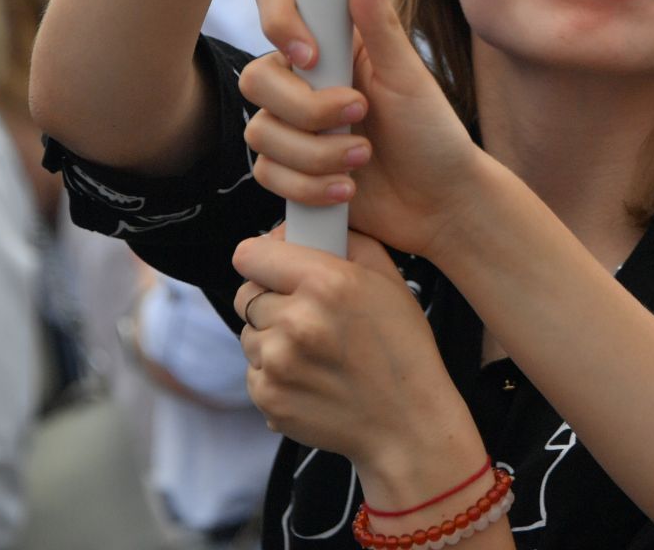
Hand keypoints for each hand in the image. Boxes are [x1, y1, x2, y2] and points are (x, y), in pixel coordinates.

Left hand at [232, 227, 484, 491]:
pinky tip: (311, 377)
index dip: (264, 258)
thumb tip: (306, 228)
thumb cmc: (402, 349)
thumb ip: (347, 242)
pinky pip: (254, 371)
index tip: (276, 266)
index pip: (250, 254)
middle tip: (302, 311)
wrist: (407, 424)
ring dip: (272, 337)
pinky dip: (275, 373)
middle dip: (269, 298)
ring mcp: (278, 364)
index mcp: (325, 283)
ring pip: (249, 334)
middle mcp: (295, 322)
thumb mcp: (390, 280)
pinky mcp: (268, 398)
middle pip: (246, 295)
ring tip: (314, 350)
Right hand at [238, 0, 487, 257]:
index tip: (312, 54)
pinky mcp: (288, 168)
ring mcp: (293, 124)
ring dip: (317, 153)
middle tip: (361, 115)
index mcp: (334, 40)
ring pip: (260, 131)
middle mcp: (306, 77)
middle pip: (256, 77)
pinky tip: (347, 189)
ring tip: (364, 159)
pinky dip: (310, 185)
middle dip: (308, 109)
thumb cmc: (431, 131)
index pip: (276, 0)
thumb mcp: (408, 74)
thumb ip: (377, 19)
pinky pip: (267, 173)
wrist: (439, 203)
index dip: (279, 21)